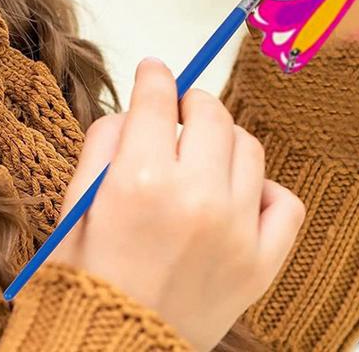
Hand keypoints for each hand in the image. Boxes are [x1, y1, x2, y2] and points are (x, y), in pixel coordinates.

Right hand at [52, 58, 304, 350]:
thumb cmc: (85, 287)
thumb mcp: (74, 210)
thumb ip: (102, 146)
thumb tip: (136, 104)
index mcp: (140, 182)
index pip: (158, 100)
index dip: (155, 76)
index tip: (154, 71)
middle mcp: (195, 199)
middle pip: (210, 114)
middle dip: (191, 103)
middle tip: (178, 113)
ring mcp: (236, 231)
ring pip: (248, 148)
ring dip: (225, 141)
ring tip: (203, 158)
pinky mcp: (261, 264)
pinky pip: (285, 203)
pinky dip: (267, 192)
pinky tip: (241, 197)